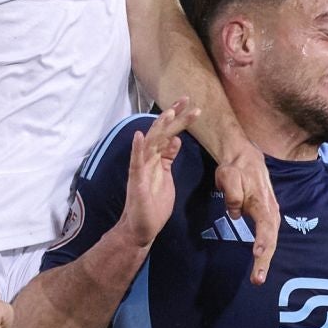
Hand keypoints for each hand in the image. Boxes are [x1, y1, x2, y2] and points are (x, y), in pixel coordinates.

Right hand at [115, 97, 197, 246]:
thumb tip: (176, 140)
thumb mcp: (167, 177)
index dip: (179, 119)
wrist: (140, 228)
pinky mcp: (137, 182)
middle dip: (174, 115)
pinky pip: (136, 162)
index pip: (169, 133)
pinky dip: (137, 149)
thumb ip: (168, 158)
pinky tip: (140, 136)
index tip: (191, 105)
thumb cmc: (153, 205)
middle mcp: (147, 160)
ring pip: (150, 143)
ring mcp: (141, 169)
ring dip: (160, 127)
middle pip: (161, 132)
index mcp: (156, 159)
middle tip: (186, 98)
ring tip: (169, 112)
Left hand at [213, 145, 278, 284]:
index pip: (265, 226)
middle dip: (265, 261)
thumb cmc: (236, 168)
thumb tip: (235, 214)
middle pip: (271, 239)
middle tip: (257, 280)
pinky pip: (267, 237)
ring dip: (265, 260)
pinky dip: (264, 253)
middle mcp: (271, 211)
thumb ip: (232, 195)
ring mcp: (270, 215)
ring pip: (270, 241)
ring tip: (258, 278)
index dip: (263, 241)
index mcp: (262, 202)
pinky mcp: (266, 218)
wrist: (245, 158)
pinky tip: (259, 266)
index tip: (258, 254)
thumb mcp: (229, 176)